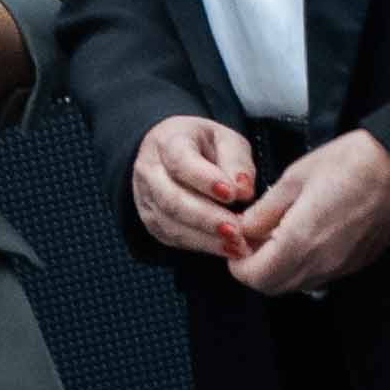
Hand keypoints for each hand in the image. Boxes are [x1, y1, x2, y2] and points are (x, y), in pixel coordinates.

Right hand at [131, 115, 258, 259]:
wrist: (172, 156)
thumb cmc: (203, 146)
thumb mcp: (225, 140)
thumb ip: (236, 160)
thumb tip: (243, 190)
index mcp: (167, 141)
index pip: (180, 161)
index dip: (205, 179)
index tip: (231, 194)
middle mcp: (149, 170)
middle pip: (172, 199)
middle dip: (207, 218)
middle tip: (238, 230)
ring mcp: (146, 199)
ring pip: (171, 223)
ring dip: (206, 238)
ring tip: (238, 244)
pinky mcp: (152, 222)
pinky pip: (174, 238)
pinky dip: (203, 246)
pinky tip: (228, 249)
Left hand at [224, 129, 389, 294]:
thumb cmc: (353, 164)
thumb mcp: (295, 178)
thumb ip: (265, 210)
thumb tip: (245, 227)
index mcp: (301, 241)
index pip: (255, 276)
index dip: (238, 263)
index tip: (237, 242)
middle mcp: (321, 263)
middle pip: (273, 287)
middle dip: (255, 269)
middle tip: (252, 240)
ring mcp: (340, 267)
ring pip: (296, 284)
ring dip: (278, 269)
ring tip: (275, 236)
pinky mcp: (355, 264)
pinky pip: (318, 276)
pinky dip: (301, 266)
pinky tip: (302, 237)